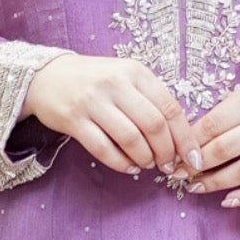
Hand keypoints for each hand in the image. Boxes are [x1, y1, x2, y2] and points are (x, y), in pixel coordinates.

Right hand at [24, 54, 199, 176]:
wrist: (46, 76)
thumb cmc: (95, 81)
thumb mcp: (126, 77)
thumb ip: (151, 99)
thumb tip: (179, 137)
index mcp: (135, 71)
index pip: (170, 108)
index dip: (185, 137)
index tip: (194, 157)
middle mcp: (115, 83)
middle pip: (154, 125)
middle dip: (167, 152)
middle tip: (168, 165)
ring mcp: (92, 101)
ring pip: (130, 139)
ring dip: (144, 158)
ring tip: (147, 164)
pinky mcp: (73, 119)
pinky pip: (104, 149)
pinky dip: (121, 163)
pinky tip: (129, 167)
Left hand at [187, 73, 239, 206]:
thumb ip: (225, 112)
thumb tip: (190, 140)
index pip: (213, 124)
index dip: (189, 143)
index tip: (174, 154)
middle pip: (225, 149)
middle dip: (197, 164)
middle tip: (179, 173)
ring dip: (216, 183)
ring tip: (196, 187)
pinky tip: (229, 200)